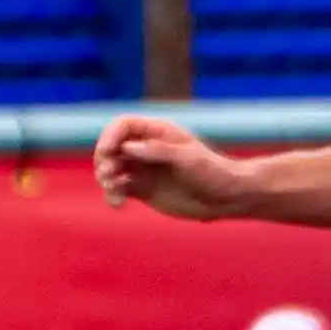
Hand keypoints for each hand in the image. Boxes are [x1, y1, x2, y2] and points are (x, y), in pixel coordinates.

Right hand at [94, 115, 248, 220]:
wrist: (225, 198)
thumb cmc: (212, 172)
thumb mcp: (188, 158)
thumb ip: (157, 151)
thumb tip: (127, 147)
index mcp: (158, 132)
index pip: (123, 126)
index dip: (110, 136)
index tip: (106, 153)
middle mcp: (146, 149)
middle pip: (112, 147)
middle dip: (104, 160)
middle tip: (109, 176)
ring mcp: (143, 169)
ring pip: (111, 169)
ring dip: (106, 179)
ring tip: (115, 191)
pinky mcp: (142, 190)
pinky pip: (118, 190)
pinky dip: (112, 195)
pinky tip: (118, 203)